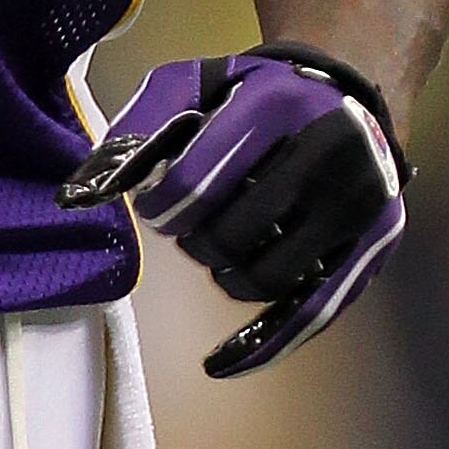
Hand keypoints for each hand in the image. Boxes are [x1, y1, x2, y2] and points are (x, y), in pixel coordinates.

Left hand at [58, 42, 407, 378]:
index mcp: (276, 106)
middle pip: (228, 234)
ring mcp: (357, 207)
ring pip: (264, 275)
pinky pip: (311, 314)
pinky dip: (263, 345)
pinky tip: (220, 363)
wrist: (348, 97)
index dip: (160, 205)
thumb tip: (78, 195)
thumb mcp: (197, 84)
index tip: (156, 205)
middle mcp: (327, 155)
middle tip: (190, 225)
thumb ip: (141, 127)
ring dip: (224, 273)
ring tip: (219, 247)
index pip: (195, 182)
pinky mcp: (371, 249)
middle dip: (194, 238)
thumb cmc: (255, 93)